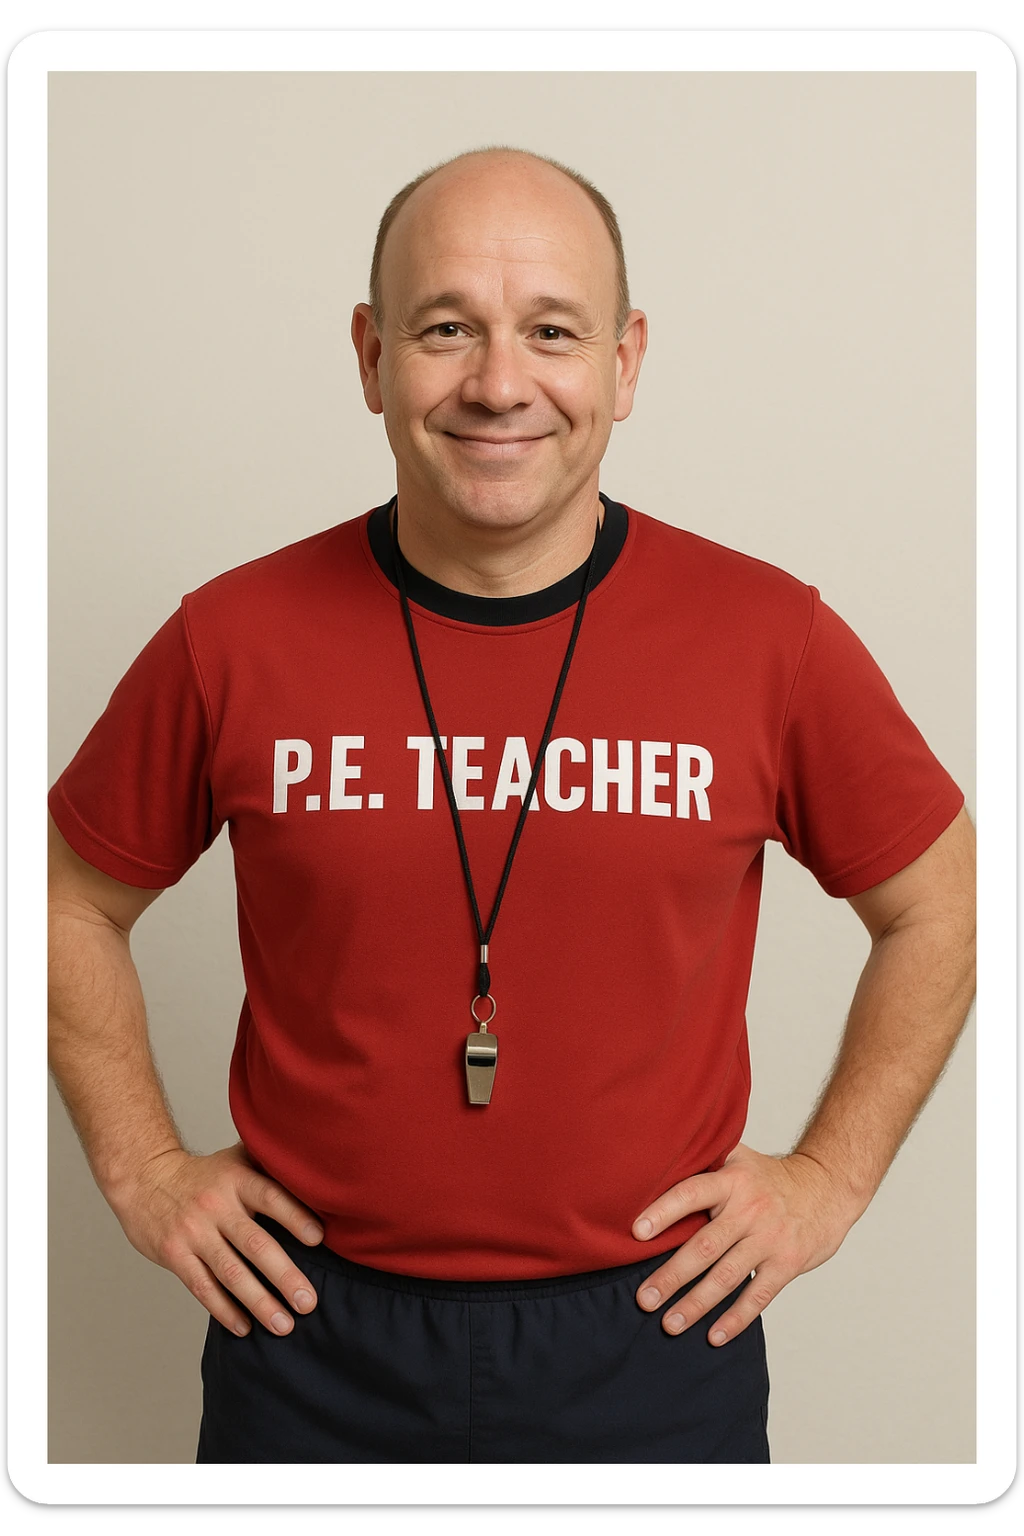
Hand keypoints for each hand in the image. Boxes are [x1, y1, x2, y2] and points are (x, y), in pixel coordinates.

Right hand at [110, 1141, 324, 1337]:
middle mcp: (216, 1206)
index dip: (295, 1217)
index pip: (270, 1197)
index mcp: (236, 1179)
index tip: (319, 1239)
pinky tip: (244, 1327)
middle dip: (284, 1276)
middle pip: (255, 1244)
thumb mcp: (235, 1158)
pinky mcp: (174, 1254)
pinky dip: (224, 1310)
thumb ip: (269, 1164)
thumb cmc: (202, 1174)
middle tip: (308, 1302)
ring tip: (284, 1324)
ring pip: (230, 1273)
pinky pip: (202, 1287)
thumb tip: (315, 1167)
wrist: (144, 1178)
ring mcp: (194, 1232)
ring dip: (259, 1302)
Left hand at [632, 1143, 858, 1344]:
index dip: (664, 1211)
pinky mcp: (787, 1264)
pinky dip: (735, 1318)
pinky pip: (758, 1296)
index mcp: (732, 1180)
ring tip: (670, 1324)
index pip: (692, 1193)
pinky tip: (714, 1336)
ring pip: (727, 1276)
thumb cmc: (770, 1176)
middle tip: (644, 1299)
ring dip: (696, 1304)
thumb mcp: (739, 1157)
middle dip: (672, 1276)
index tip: (636, 1233)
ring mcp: (769, 1239)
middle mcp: (749, 1209)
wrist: (827, 1186)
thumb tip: (654, 1163)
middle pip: (704, 1246)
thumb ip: (705, 1160)